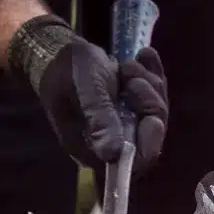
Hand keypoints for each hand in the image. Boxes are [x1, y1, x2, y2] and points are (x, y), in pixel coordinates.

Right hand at [7, 15, 167, 171]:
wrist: (58, 52)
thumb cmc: (67, 72)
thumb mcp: (85, 92)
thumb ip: (99, 120)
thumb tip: (112, 154)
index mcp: (95, 149)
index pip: (134, 161)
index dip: (149, 141)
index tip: (152, 117)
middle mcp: (112, 143)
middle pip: (150, 134)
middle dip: (149, 101)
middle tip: (131, 76)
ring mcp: (123, 125)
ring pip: (156, 112)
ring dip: (149, 83)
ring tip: (127, 65)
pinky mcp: (130, 108)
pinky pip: (155, 95)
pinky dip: (153, 74)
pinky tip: (143, 55)